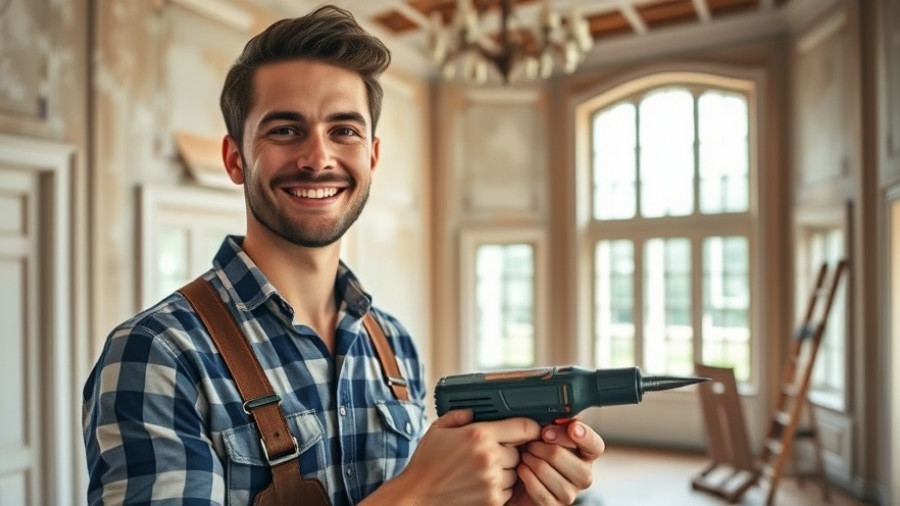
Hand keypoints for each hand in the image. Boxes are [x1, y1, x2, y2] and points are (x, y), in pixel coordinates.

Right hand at [369, 410, 540, 505]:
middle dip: (509, 450)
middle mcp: (489, 457)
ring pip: (516, 472)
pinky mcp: (492, 501)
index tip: (527, 430)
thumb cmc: (425, 465)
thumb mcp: (437, 429)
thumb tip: (473, 411)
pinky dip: (499, 488)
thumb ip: (459, 415)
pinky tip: (480, 483)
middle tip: (491, 452)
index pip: (523, 427)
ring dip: (505, 470)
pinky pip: (508, 491)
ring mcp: (492, 481)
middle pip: (520, 451)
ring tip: (482, 469)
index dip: (529, 427)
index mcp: (479, 435)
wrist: (417, 496)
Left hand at [507, 420, 604, 505]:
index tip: (572, 428)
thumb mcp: (542, 433)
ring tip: (525, 456)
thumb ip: (556, 424)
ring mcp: (570, 493)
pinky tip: (522, 470)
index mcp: (584, 453)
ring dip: (535, 464)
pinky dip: (529, 479)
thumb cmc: (531, 452)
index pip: (595, 445)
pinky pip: (544, 494)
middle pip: (573, 462)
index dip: (585, 436)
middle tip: (532, 443)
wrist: (513, 479)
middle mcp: (582, 474)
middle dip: (547, 449)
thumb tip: (563, 416)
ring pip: (557, 479)